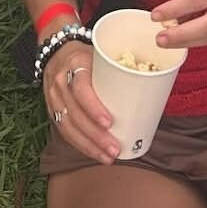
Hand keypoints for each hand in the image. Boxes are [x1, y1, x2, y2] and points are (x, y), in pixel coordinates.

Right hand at [43, 39, 118, 163]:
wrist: (57, 50)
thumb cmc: (88, 55)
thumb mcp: (100, 55)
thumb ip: (118, 70)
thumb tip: (154, 88)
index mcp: (76, 64)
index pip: (81, 88)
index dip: (93, 107)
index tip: (110, 122)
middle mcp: (61, 82)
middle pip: (75, 113)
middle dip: (95, 135)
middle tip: (115, 149)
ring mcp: (54, 97)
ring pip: (68, 126)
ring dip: (89, 145)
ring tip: (108, 156)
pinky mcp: (52, 110)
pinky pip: (64, 131)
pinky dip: (80, 144)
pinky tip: (95, 153)